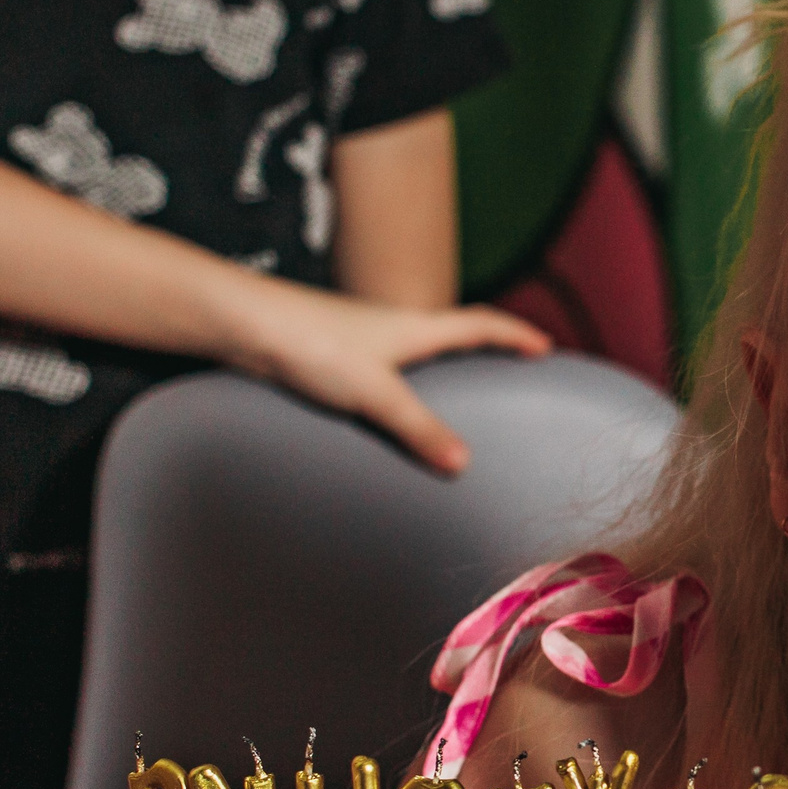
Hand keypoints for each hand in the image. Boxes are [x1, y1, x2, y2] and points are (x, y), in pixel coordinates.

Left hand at [218, 275, 550, 474]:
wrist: (244, 324)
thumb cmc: (310, 343)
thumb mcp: (375, 392)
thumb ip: (418, 428)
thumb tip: (462, 464)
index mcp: (415, 328)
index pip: (480, 324)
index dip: (515, 335)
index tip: (543, 347)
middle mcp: (393, 330)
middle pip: (451, 335)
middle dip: (483, 352)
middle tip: (508, 372)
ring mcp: (362, 342)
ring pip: (414, 357)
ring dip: (440, 374)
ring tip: (456, 404)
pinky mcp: (333, 357)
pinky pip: (383, 375)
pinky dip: (401, 392)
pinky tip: (389, 417)